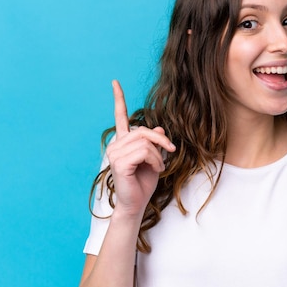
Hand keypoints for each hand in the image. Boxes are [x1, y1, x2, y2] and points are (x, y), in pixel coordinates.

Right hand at [105, 80, 175, 217]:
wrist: (136, 203)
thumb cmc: (144, 182)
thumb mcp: (155, 158)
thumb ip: (155, 143)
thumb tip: (159, 128)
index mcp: (123, 142)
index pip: (120, 117)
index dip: (119, 99)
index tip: (115, 82)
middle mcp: (116, 145)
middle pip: (143, 130)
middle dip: (161, 140)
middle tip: (170, 150)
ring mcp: (115, 154)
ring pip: (146, 142)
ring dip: (158, 155)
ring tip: (158, 167)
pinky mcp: (119, 163)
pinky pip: (144, 152)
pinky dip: (155, 160)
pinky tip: (154, 169)